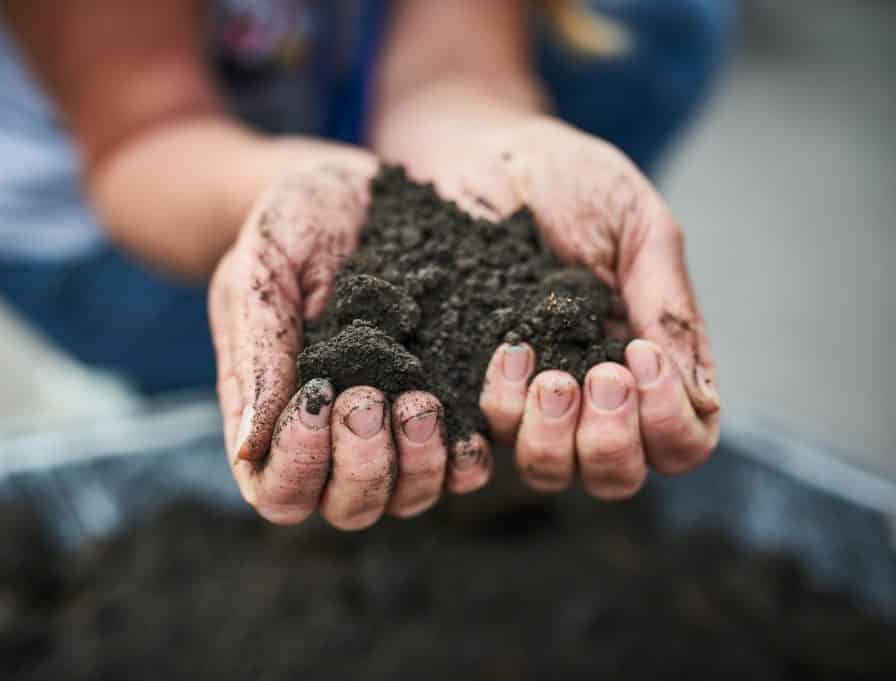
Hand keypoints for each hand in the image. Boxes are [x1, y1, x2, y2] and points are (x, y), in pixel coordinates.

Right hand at [210, 153, 489, 528]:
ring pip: (409, 497)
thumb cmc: (291, 223)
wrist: (356, 187)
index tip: (319, 398)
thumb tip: (249, 448)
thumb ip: (256, 352)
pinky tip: (473, 414)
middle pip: (349, 507)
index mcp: (276, 412)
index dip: (299, 466)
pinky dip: (469, 451)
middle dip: (362, 464)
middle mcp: (336, 436)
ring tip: (421, 397)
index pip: (280, 490)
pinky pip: (462, 463)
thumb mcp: (261, 270)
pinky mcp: (446, 402)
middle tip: (370, 397)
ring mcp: (395, 427)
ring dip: (417, 462)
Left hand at [396, 116, 720, 499]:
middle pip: (618, 475)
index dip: (669, 423)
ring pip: (552, 471)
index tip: (640, 359)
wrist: (474, 148)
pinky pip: (488, 435)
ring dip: (557, 437)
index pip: (680, 440)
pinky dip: (503, 405)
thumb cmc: (563, 178)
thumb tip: (700, 395)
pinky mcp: (468, 384)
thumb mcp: (635, 226)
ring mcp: (526, 395)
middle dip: (614, 439)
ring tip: (551, 375)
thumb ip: (669, 305)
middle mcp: (589, 394)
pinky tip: (505, 351)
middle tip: (597, 375)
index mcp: (645, 361)